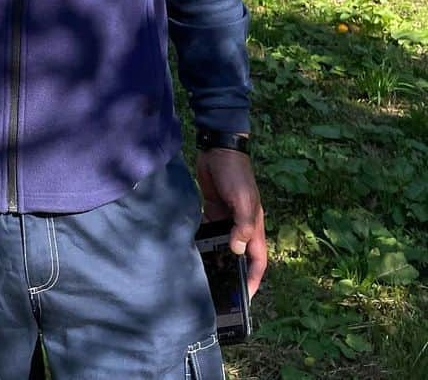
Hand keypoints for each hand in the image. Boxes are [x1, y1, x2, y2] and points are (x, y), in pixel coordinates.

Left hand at [196, 148, 267, 297]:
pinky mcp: (211, 210)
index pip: (257, 260)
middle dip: (231, 273)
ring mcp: (225, 219)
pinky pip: (208, 231)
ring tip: (201, 275)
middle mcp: (240, 226)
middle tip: (217, 292)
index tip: (244, 299)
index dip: (253, 279)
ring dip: (214, 258)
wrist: (218, 149)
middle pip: (238, 256)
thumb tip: (236, 250)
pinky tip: (190, 251)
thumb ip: (243, 225)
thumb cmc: (236, 175)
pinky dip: (202, 241)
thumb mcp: (243, 200)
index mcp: (254, 227)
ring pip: (222, 245)